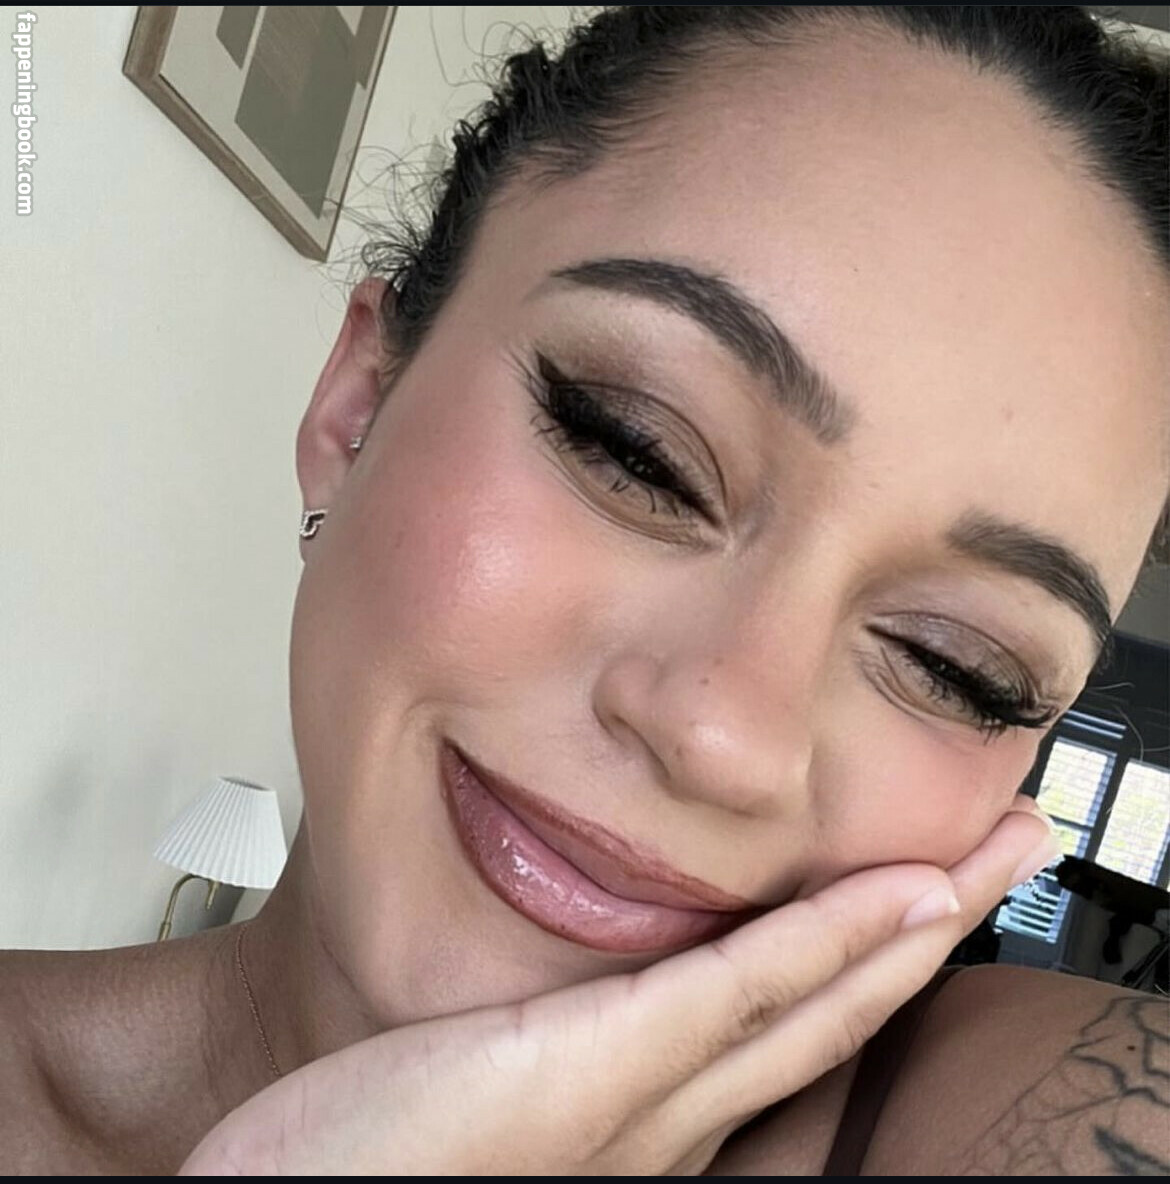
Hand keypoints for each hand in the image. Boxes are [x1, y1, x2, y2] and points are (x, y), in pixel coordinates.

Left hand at [180, 804, 1056, 1175]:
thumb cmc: (365, 1155)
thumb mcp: (489, 1080)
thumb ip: (560, 1041)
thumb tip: (603, 995)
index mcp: (645, 1115)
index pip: (782, 1021)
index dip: (867, 956)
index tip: (919, 889)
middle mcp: (669, 1122)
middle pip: (831, 1011)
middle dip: (926, 932)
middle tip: (1002, 856)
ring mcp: (644, 1102)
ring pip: (812, 998)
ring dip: (910, 924)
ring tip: (986, 859)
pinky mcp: (598, 1074)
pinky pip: (737, 996)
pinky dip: (826, 943)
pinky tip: (894, 894)